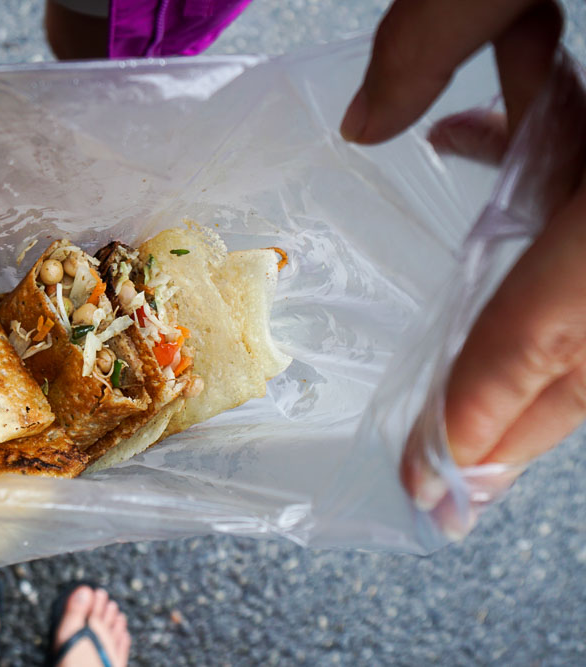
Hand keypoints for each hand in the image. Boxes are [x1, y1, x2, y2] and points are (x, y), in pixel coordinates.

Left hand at [342, 0, 585, 531]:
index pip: (567, 306)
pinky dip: (567, 236)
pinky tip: (501, 163)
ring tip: (470, 403)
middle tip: (456, 479)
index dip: (498, 392)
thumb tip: (371, 124)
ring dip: (546, 341)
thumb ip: (444, 26)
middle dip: (529, 412)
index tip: (444, 466)